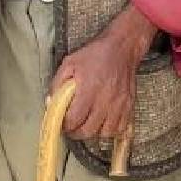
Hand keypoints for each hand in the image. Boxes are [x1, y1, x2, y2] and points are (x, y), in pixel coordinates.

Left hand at [51, 6, 154, 141]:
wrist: (121, 48)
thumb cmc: (95, 54)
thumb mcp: (69, 63)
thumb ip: (57, 84)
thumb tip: (50, 103)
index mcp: (89, 89)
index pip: (74, 120)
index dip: (65, 125)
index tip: (62, 123)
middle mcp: (105, 100)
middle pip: (89, 130)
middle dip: (77, 132)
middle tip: (72, 126)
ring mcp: (119, 104)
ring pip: (105, 133)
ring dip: (94, 132)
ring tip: (88, 124)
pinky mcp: (129, 105)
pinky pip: (120, 128)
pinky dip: (111, 129)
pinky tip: (104, 122)